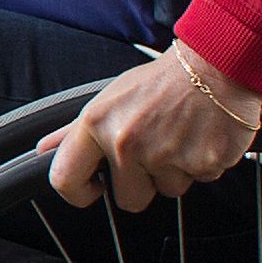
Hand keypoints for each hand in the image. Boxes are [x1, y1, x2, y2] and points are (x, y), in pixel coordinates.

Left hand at [47, 40, 261, 211]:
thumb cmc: (162, 81)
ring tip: (181, 136)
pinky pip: (201, 180)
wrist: (217, 63)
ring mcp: (167, 156)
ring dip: (175, 171)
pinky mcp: (204, 163)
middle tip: (155, 149)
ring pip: (168, 190)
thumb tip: (44, 151)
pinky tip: (201, 136)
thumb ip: (74, 132)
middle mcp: (128, 143)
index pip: (66, 179)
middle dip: (143, 182)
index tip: (94, 188)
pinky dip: (203, 164)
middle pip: (129, 199)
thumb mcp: (109, 98)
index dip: (78, 193)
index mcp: (98, 124)